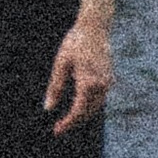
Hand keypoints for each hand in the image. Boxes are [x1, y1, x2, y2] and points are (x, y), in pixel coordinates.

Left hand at [44, 21, 111, 135]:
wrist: (95, 27)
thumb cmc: (75, 42)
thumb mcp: (61, 63)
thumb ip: (55, 87)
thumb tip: (48, 108)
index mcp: (88, 82)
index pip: (78, 111)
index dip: (67, 123)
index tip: (56, 130)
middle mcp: (101, 85)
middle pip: (88, 113)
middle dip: (74, 122)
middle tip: (59, 128)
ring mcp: (107, 82)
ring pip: (96, 107)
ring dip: (83, 115)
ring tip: (67, 120)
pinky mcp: (109, 78)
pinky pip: (100, 99)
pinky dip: (90, 106)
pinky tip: (79, 106)